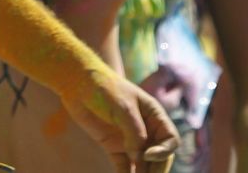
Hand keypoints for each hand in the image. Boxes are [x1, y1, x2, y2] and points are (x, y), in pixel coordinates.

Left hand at [60, 65, 179, 172]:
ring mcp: (131, 140)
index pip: (170, 140)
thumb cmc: (104, 87)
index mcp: (154, 116)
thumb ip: (134, 132)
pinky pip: (124, 167)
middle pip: (159, 157)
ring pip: (143, 165)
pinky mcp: (114, 148)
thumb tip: (140, 158)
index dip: (164, 151)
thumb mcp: (123, 107)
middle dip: (155, 170)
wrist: (77, 83)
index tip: (147, 155)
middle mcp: (146, 130)